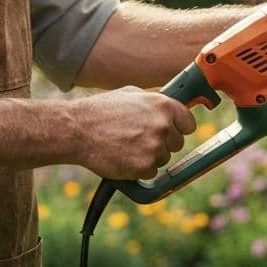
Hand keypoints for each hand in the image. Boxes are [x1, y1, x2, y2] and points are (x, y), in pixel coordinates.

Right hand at [71, 87, 196, 179]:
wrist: (76, 130)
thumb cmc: (100, 110)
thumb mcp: (131, 94)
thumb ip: (154, 102)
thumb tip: (170, 108)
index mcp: (163, 105)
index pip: (189, 123)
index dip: (179, 128)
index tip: (172, 131)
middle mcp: (163, 125)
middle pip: (177, 143)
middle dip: (162, 143)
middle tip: (139, 140)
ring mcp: (155, 147)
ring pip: (163, 158)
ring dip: (149, 156)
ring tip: (126, 146)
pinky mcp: (144, 166)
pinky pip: (150, 173)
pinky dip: (138, 169)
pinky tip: (123, 158)